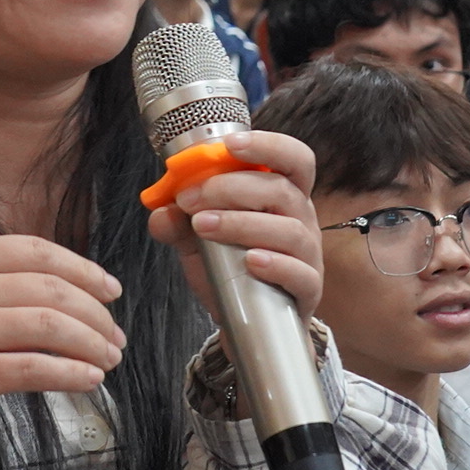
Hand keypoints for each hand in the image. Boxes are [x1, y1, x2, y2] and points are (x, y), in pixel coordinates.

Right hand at [0, 236, 124, 469]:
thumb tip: (76, 290)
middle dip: (96, 314)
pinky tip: (89, 379)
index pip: (36, 251)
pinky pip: (38, 368)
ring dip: (92, 344)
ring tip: (109, 359)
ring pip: (52, 326)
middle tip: (115, 336)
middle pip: (51, 289)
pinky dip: (73, 373)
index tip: (111, 290)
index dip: (83, 269)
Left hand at [146, 126, 323, 327]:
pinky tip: (249, 261)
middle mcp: (301, 219)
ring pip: (288, 230)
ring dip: (241, 223)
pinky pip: (300, 273)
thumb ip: (179, 223)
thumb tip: (161, 212)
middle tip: (190, 198)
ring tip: (203, 226)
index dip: (267, 145)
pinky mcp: (308, 289)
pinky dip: (275, 264)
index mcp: (283, 195)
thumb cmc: (230, 270)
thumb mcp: (197, 241)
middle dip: (232, 188)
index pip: (292, 158)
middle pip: (281, 190)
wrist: (247, 324)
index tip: (229, 145)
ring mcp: (308, 254)